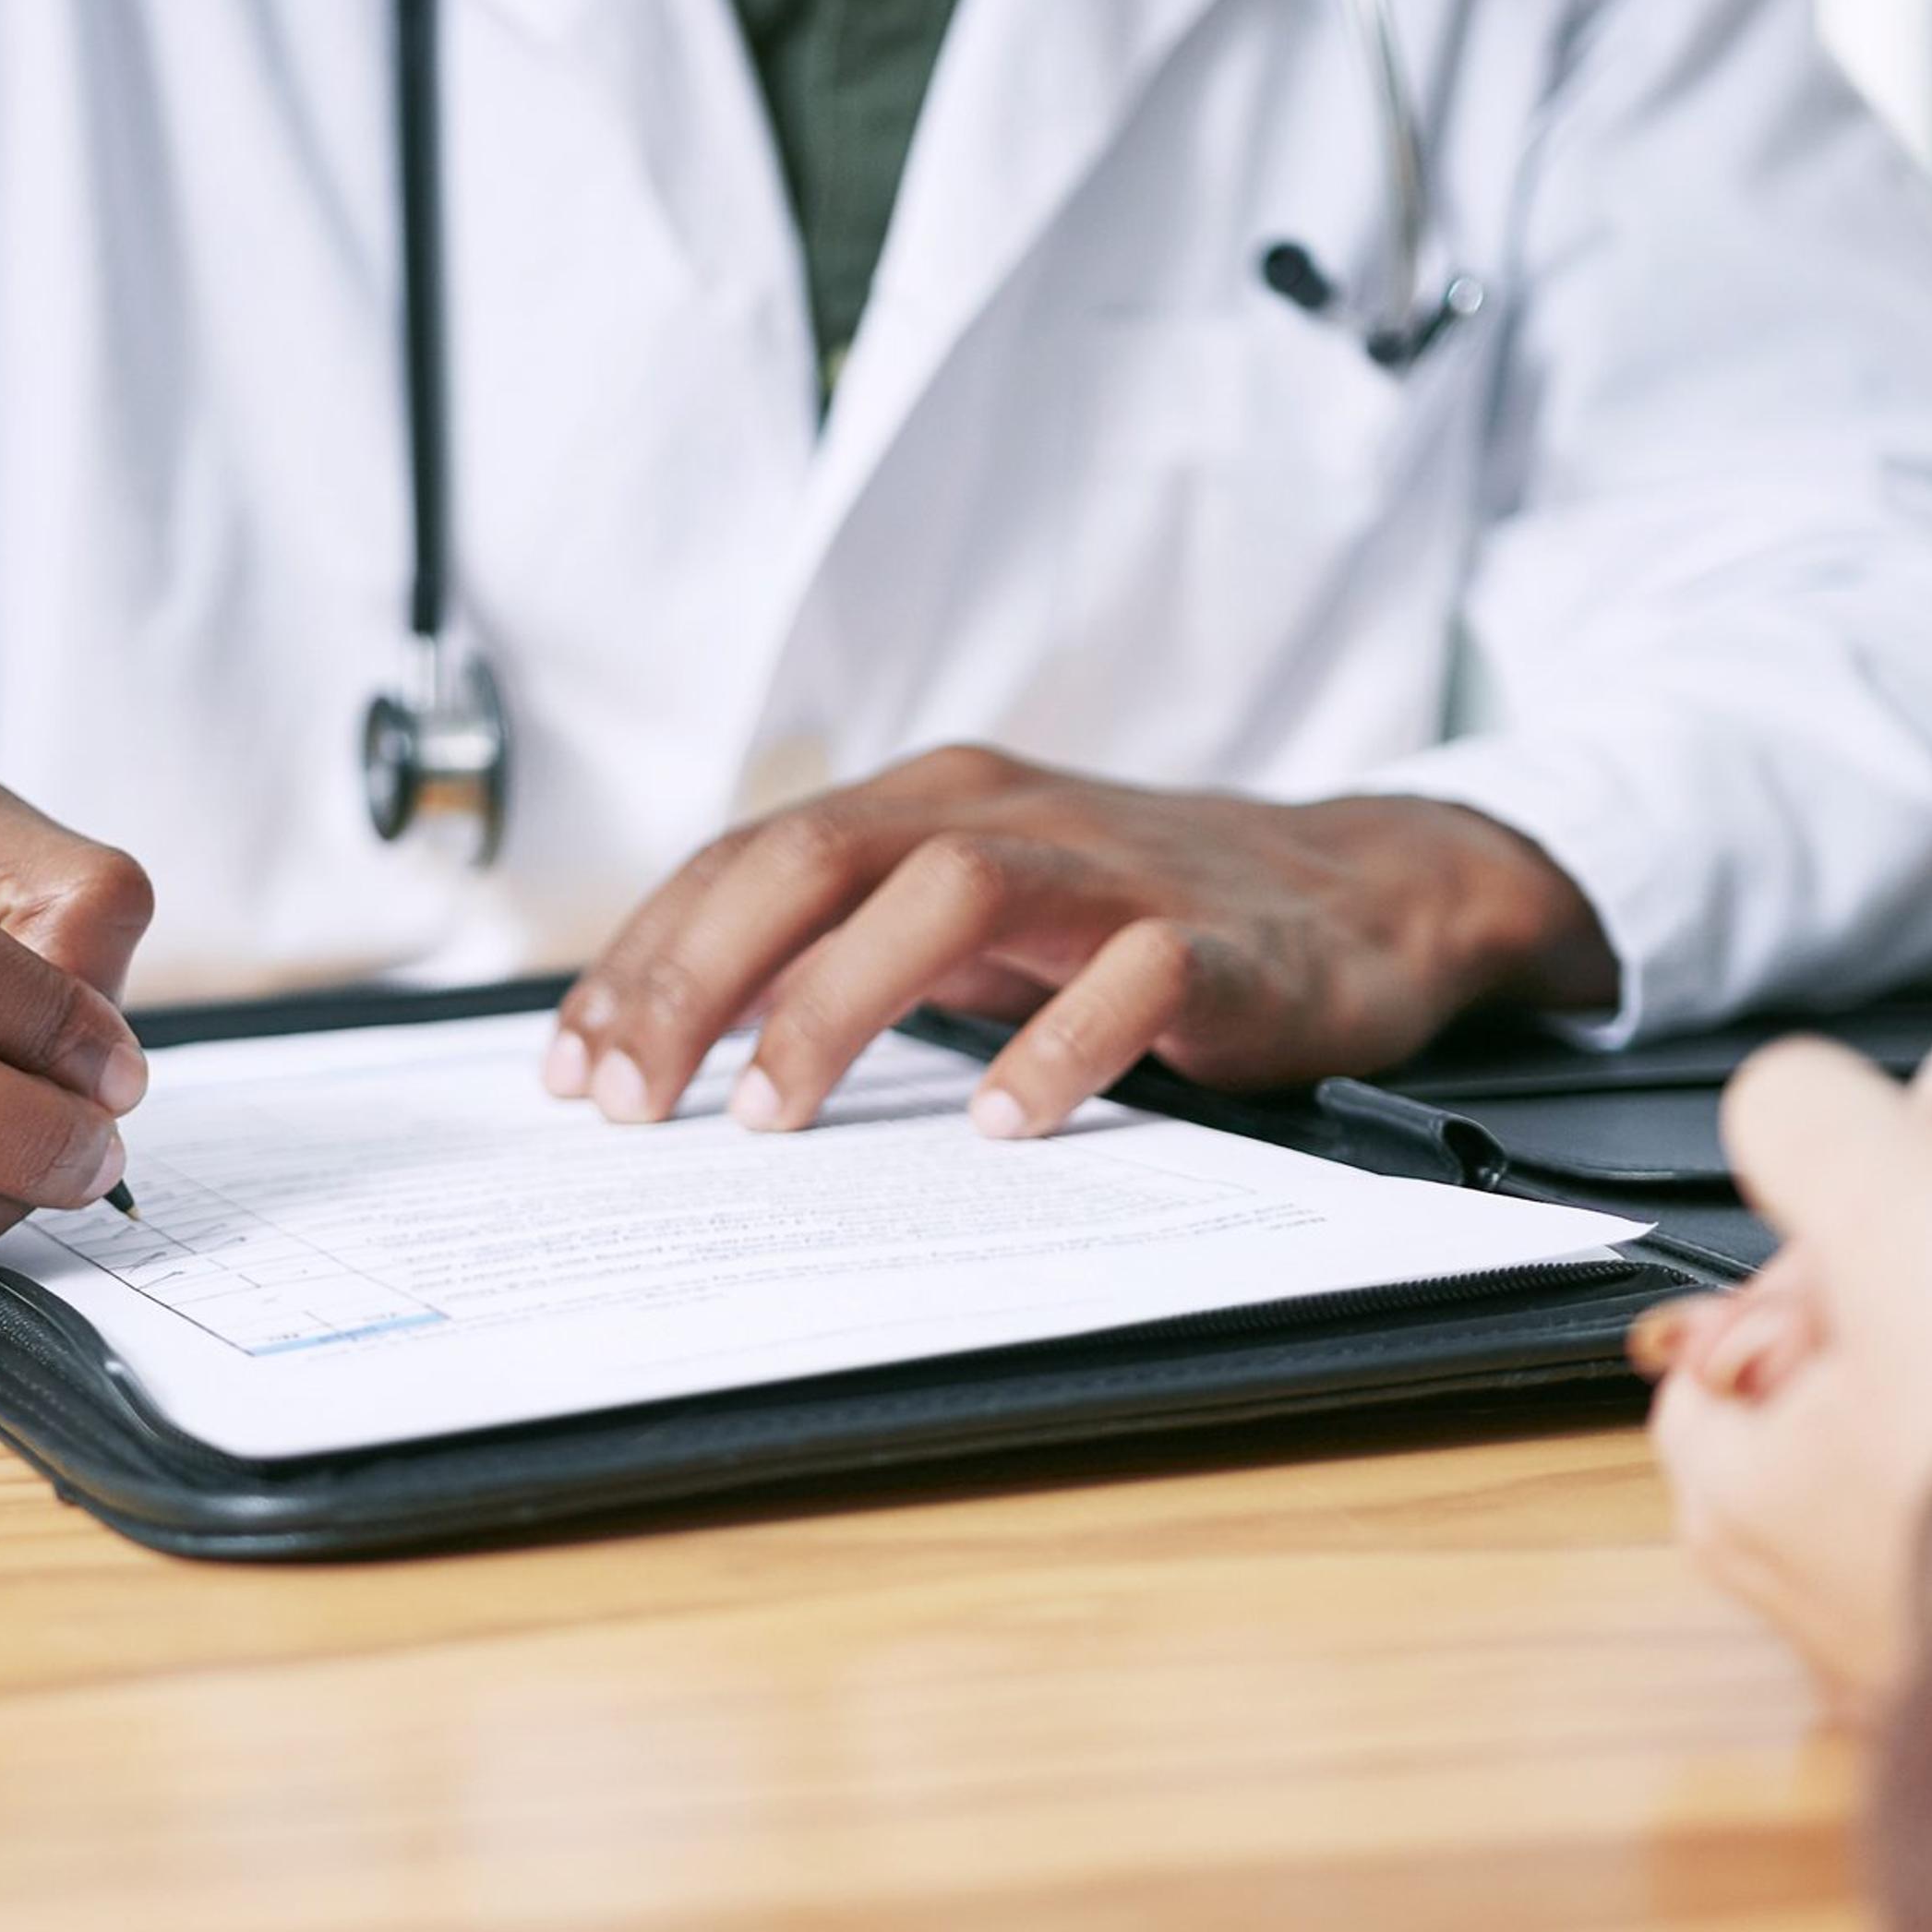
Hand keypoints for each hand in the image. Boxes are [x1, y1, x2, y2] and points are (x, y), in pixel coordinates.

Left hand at [541, 748, 1617, 1136]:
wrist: (1360, 895)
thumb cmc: (1130, 916)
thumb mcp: (967, 921)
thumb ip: (846, 952)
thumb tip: (675, 1046)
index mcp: (923, 805)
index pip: (745, 860)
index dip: (644, 958)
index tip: (572, 1069)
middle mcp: (999, 813)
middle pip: (812, 858)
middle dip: (698, 977)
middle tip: (631, 1103)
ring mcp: (1109, 868)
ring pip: (948, 894)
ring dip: (838, 1004)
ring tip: (767, 1116)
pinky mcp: (1215, 939)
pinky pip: (1130, 977)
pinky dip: (1056, 1048)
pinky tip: (999, 1126)